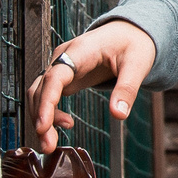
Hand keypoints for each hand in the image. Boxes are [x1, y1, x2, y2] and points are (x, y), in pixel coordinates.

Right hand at [31, 20, 156, 152]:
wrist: (129, 32)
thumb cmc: (133, 43)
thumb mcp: (137, 64)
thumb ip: (127, 89)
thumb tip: (119, 115)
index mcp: (81, 51)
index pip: (55, 76)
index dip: (46, 102)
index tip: (43, 126)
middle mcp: (64, 57)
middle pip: (41, 88)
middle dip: (41, 118)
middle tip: (48, 146)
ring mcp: (61, 67)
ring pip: (39, 93)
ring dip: (41, 118)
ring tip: (50, 144)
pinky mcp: (64, 76)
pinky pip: (47, 95)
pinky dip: (48, 113)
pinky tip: (64, 125)